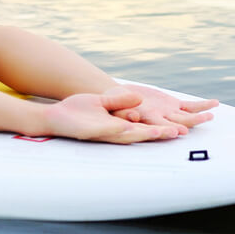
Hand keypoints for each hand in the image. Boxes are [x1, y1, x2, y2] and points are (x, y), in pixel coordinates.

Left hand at [42, 91, 180, 143]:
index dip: (161, 128)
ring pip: (127, 135)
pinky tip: (127, 127)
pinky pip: (106, 131)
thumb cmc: (78, 112)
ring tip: (161, 133)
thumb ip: (119, 101)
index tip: (179, 128)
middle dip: (159, 134)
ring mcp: (102, 133)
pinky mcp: (90, 132)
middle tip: (179, 133)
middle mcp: (113, 132)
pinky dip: (117, 129)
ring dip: (143, 134)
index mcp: (117, 126)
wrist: (54, 117)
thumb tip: (138, 98)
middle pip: (140, 135)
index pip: (143, 128)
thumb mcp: (102, 103)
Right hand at [105, 84, 216, 135]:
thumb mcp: (112, 104)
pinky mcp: (173, 105)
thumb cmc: (112, 101)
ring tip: (210, 115)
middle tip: (199, 123)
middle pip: (177, 124)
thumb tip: (132, 116)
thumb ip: (123, 110)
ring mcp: (168, 113)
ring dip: (199, 117)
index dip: (168, 130)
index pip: (158, 127)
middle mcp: (159, 119)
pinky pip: (191, 106)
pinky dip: (202, 105)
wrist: (120, 96)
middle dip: (188, 124)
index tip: (177, 132)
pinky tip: (214, 103)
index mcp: (145, 120)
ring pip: (187, 117)